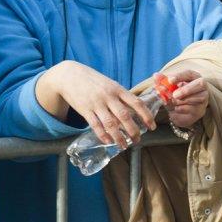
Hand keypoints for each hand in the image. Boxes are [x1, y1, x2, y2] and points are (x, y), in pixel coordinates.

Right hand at [36, 60, 155, 148]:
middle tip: (138, 140)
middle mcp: (108, 96)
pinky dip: (103, 135)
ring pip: (110, 123)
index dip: (146, 116)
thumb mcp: (110, 84)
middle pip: (124, 116)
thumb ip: (121, 96)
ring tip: (124, 146)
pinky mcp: (85, 110)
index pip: (137, 103)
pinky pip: (95, 125)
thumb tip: (136, 110)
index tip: (152, 126)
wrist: (70, 75)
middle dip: (133, 130)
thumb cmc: (94, 81)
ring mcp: (96, 103)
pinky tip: (108, 141)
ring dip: (119, 137)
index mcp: (118, 89)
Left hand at [162, 69, 208, 128]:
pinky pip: (192, 109)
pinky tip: (175, 108)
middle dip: (187, 89)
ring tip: (172, 101)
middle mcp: (202, 87)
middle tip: (174, 95)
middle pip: (200, 84)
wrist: (180, 112)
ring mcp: (203, 99)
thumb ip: (163, 81)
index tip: (170, 80)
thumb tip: (156, 75)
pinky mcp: (200, 110)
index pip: (189, 73)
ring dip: (182, 100)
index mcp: (194, 77)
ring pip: (197, 97)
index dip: (180, 76)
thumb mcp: (169, 88)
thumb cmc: (176, 95)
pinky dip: (181, 109)